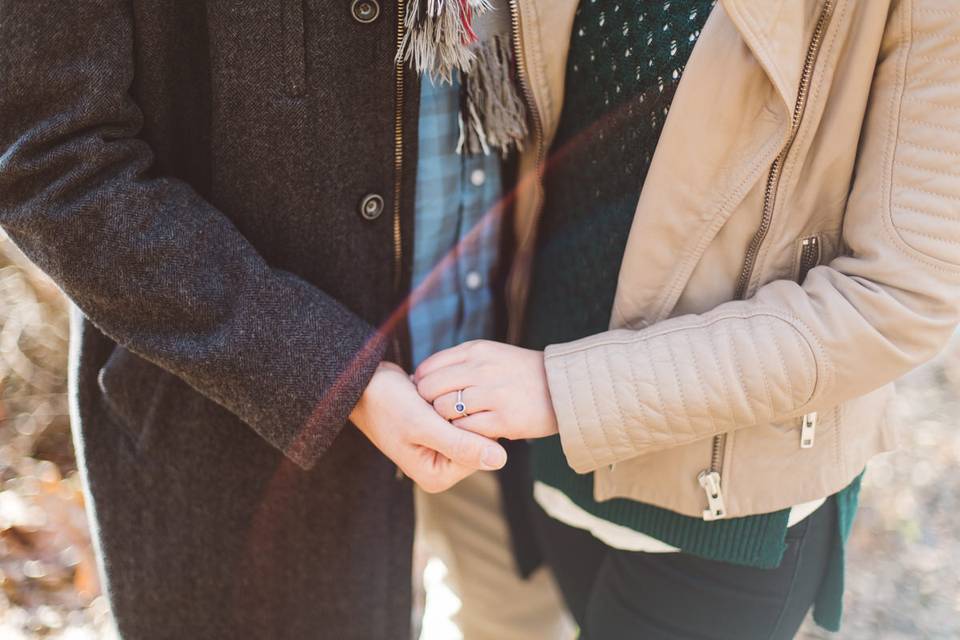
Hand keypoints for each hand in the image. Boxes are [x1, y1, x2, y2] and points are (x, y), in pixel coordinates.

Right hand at [350, 362, 507, 492]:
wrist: (362, 382)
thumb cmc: (385, 403)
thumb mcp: (422, 425)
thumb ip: (461, 445)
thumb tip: (500, 461)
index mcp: (436, 476)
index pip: (479, 452)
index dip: (473, 424)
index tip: (454, 404)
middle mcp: (439, 468)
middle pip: (476, 440)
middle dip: (465, 416)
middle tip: (444, 397)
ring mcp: (440, 449)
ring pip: (469, 426)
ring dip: (460, 407)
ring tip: (436, 395)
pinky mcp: (438, 431)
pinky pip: (459, 417)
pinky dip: (454, 402)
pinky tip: (440, 391)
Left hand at [414, 341, 558, 440]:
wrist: (563, 388)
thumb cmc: (521, 374)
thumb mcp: (491, 355)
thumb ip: (460, 363)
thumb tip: (423, 378)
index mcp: (476, 351)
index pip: (428, 367)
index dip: (421, 385)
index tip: (428, 397)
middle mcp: (481, 369)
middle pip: (430, 389)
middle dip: (428, 404)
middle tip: (437, 414)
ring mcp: (492, 394)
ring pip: (444, 410)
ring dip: (445, 420)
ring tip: (456, 423)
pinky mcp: (504, 419)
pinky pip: (465, 429)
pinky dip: (463, 433)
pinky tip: (472, 431)